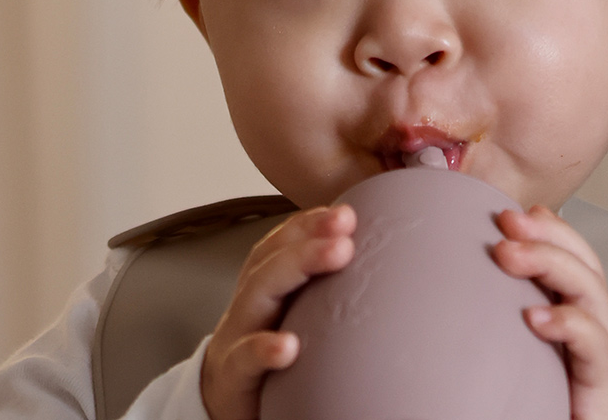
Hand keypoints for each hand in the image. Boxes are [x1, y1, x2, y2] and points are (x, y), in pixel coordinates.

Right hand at [200, 204, 356, 419]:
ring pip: (256, 293)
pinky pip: (245, 359)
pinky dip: (264, 349)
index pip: (282, 244)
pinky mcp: (233, 375)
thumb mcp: (295, 312)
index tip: (347, 212)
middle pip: (272, 260)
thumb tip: (382, 270)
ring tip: (337, 253)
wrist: (225, 396)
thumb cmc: (269, 349)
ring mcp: (237, 335)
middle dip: (309, 236)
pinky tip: (288, 346)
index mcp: (267, 286)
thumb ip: (324, 288)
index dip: (309, 224)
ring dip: (295, 268)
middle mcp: (251, 303)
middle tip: (346, 223)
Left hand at [492, 205, 607, 419]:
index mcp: (578, 321)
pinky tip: (538, 317)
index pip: (573, 260)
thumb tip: (454, 309)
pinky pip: (594, 347)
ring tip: (510, 254)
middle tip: (507, 221)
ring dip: (550, 263)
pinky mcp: (606, 384)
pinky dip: (568, 324)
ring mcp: (605, 354)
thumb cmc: (568, 410)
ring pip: (590, 292)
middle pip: (583, 264)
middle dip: (546, 235)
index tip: (508, 213)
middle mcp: (595, 330)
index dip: (547, 231)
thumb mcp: (533, 360)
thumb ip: (506, 332)